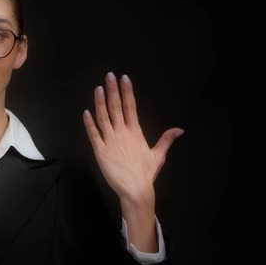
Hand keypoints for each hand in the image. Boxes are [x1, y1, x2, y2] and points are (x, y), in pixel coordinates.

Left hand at [82, 72, 183, 202]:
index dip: (127, 92)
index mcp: (135, 132)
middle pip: (116, 107)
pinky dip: (89, 123)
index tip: (124, 78)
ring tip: (98, 88)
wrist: (135, 189)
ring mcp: (110, 141)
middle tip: (109, 76)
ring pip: (103, 117)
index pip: (131, 107)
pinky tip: (86, 112)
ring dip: (100, 102)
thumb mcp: (158, 155)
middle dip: (113, 90)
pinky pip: (93, 134)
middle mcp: (122, 133)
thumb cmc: (146, 173)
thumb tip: (179, 129)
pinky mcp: (100, 151)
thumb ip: (166, 140)